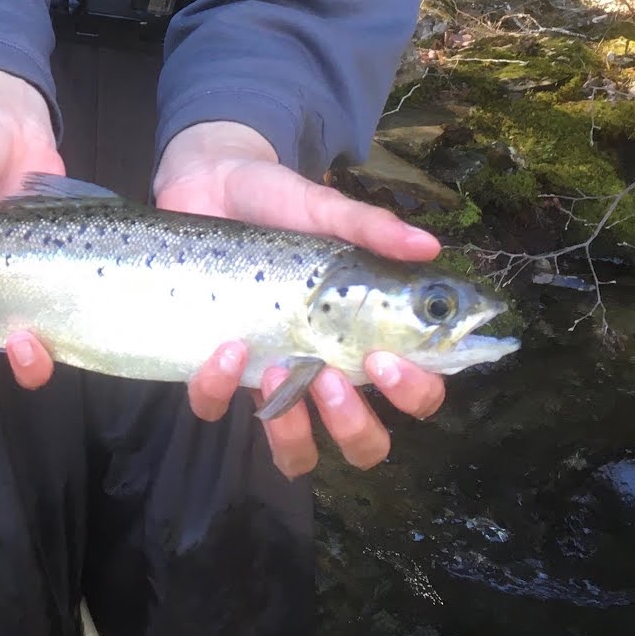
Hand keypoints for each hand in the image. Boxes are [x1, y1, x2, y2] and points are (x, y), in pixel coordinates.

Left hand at [153, 121, 446, 478]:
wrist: (206, 183)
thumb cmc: (275, 201)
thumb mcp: (322, 208)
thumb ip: (371, 228)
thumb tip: (429, 246)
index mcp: (365, 335)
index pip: (415, 391)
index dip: (413, 392)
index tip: (384, 358)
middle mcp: (323, 368)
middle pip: (364, 442)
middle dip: (354, 425)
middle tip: (332, 376)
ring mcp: (269, 375)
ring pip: (296, 452)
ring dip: (293, 430)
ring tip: (284, 369)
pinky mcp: (214, 369)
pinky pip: (216, 407)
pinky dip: (220, 388)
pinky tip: (226, 347)